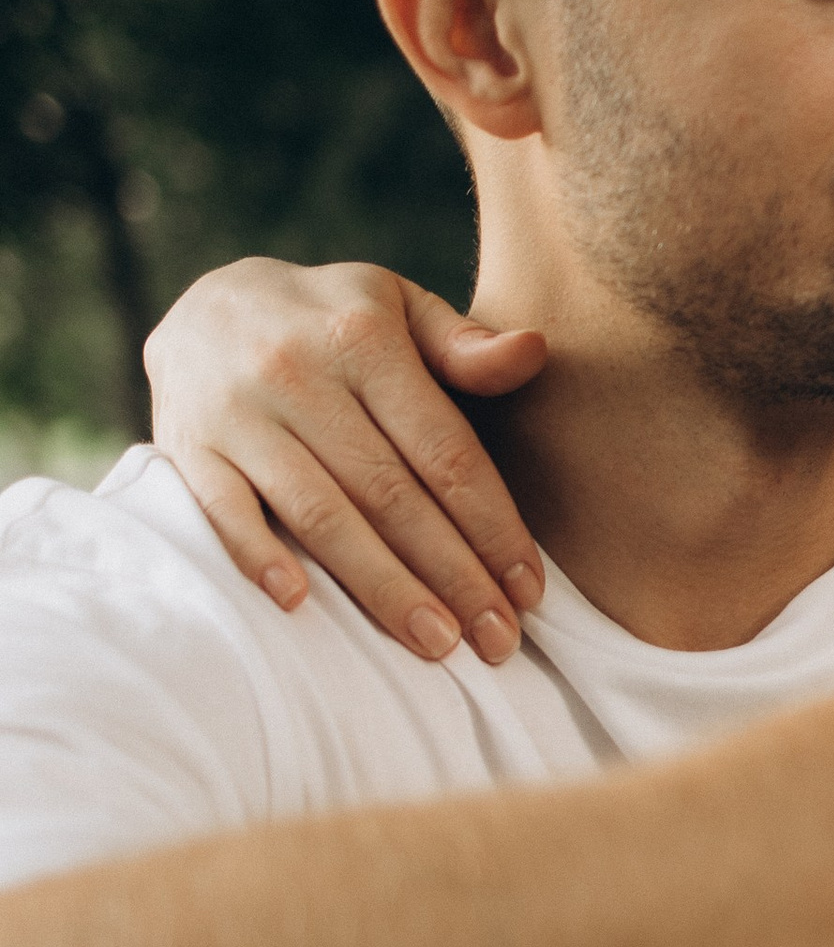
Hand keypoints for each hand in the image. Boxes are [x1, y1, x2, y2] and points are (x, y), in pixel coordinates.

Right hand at [143, 260, 547, 665]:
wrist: (204, 303)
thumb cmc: (329, 320)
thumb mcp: (398, 306)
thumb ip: (463, 343)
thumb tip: (534, 351)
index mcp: (363, 339)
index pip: (444, 450)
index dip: (492, 525)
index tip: (528, 588)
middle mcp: (297, 373)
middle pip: (390, 495)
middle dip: (452, 574)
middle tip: (497, 641)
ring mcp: (237, 413)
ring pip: (320, 515)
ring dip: (382, 587)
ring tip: (436, 643)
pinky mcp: (187, 446)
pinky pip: (225, 510)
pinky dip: (260, 557)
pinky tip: (301, 606)